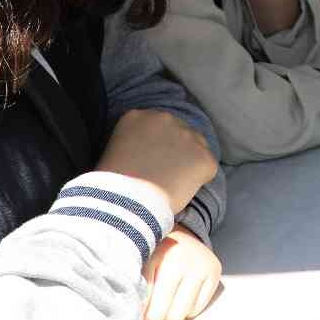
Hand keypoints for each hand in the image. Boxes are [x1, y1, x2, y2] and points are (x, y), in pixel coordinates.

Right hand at [96, 109, 216, 214]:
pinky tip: (182, 191)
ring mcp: (187, 136)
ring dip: (190, 162)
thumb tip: (151, 153)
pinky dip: (200, 180)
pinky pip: (207, 167)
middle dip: (177, 150)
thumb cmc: (112, 185)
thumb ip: (134, 142)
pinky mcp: (203, 157)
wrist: (124, 203)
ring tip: (174, 184)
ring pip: (196, 147)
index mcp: (138, 116)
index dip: (158, 146)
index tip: (152, 162)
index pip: (157, 126)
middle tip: (166, 174)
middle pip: (179, 132)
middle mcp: (164, 118)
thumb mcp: (115, 152)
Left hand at [139, 223, 221, 319]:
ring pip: (178, 316)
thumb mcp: (138, 261)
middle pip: (160, 314)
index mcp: (154, 256)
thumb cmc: (155, 251)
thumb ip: (132, 285)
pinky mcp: (214, 272)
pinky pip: (195, 310)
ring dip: (166, 318)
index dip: (134, 315)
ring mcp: (200, 267)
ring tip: (161, 306)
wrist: (181, 230)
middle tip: (144, 318)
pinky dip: (185, 310)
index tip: (130, 317)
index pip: (141, 301)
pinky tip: (178, 298)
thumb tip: (129, 317)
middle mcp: (180, 261)